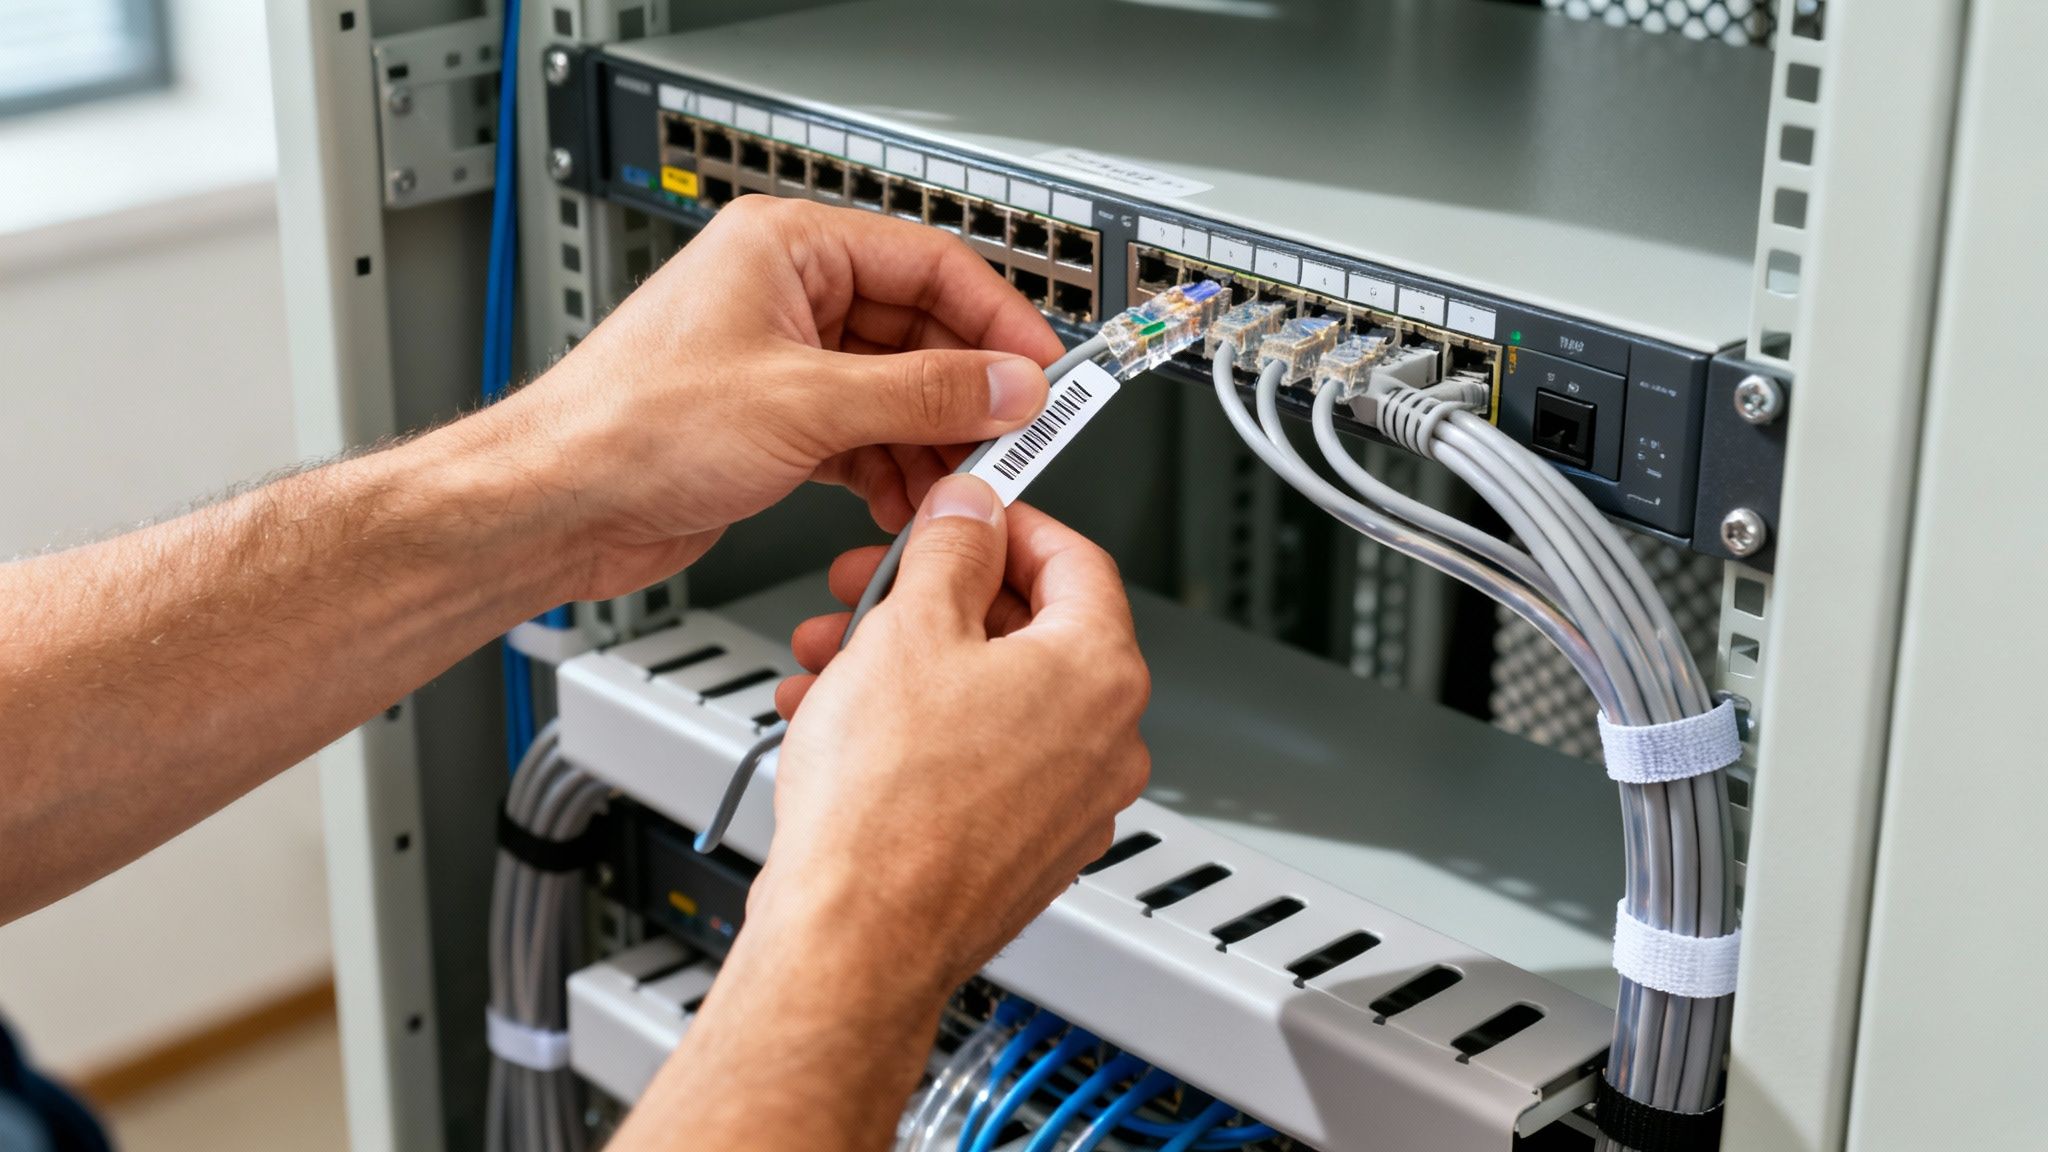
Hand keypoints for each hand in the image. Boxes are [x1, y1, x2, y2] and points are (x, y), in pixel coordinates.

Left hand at [479, 197, 1063, 600]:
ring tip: (960, 484)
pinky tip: (908, 502)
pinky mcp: (773, 422)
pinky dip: (891, 468)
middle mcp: (784, 295)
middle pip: (917, 332)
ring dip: (931, 442)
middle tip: (1013, 440)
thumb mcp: (806, 405)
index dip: (997, 320)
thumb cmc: (630, 428)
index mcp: (786, 248)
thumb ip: (923, 393)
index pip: (928, 264)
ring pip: (894, 391)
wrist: (555, 506)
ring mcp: (779, 361)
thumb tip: (1009, 385)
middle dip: (966, 395)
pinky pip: (862, 434)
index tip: (1044, 371)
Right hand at [750, 475, 1152, 996]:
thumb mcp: (909, 628)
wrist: (855, 938)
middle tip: (869, 592)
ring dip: (909, 667)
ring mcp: (1073, 804)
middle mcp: (1107, 742)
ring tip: (831, 665)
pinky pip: (982, 762)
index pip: (1075, 559)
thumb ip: (952, 548)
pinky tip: (846, 726)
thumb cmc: (885, 806)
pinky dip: (920, 732)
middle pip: (1026, 630)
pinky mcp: (1029, 850)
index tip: (961, 516)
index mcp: (1100, 673)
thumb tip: (973, 511)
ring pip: (992, 699)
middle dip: (932, 602)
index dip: (1005, 523)